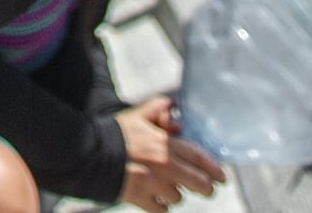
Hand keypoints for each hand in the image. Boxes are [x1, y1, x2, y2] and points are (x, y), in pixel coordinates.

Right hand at [115, 96, 223, 211]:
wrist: (89, 152)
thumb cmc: (115, 133)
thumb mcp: (138, 116)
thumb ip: (158, 110)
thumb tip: (175, 114)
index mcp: (167, 145)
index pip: (200, 159)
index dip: (215, 169)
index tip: (222, 177)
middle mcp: (166, 167)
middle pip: (199, 184)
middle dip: (206, 187)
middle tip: (206, 189)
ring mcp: (154, 186)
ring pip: (178, 198)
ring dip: (174, 194)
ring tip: (166, 188)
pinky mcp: (141, 199)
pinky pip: (161, 210)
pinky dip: (160, 206)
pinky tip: (155, 199)